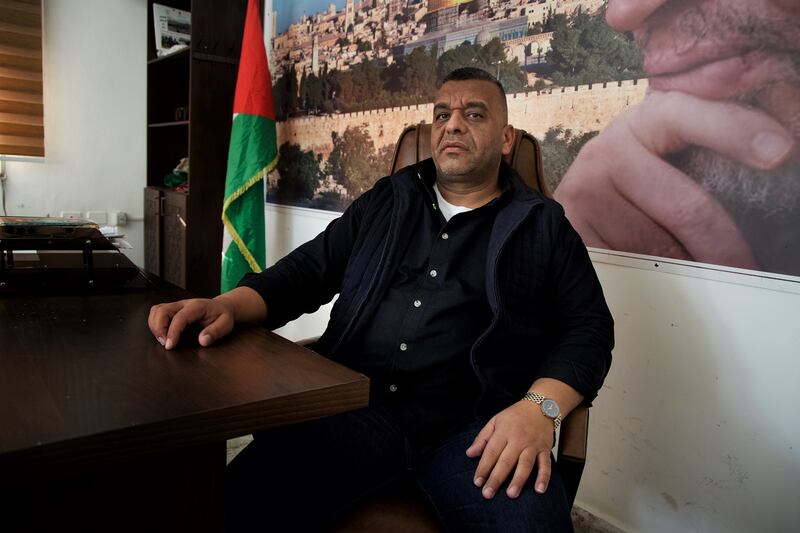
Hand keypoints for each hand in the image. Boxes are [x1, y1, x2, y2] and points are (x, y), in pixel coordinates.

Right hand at [148, 297, 235, 349]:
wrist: (223, 306)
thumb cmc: (223, 316)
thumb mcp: (226, 324)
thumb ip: (215, 332)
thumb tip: (203, 341)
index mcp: (197, 306)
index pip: (179, 317)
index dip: (172, 332)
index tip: (170, 346)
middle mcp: (184, 303)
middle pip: (162, 310)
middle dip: (159, 328)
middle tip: (165, 344)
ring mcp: (177, 305)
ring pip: (156, 310)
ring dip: (155, 326)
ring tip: (163, 340)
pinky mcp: (173, 309)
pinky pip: (157, 312)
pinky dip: (155, 323)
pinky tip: (163, 334)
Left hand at [466, 401, 554, 499]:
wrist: (540, 406)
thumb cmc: (515, 416)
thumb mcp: (495, 421)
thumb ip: (482, 438)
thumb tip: (469, 453)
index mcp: (503, 432)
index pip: (491, 452)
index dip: (483, 468)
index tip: (477, 482)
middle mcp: (518, 439)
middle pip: (506, 461)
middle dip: (496, 478)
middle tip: (488, 494)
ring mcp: (533, 445)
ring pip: (525, 464)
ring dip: (518, 480)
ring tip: (511, 494)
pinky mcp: (545, 449)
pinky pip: (546, 465)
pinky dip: (544, 477)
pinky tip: (539, 489)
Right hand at [554, 91, 794, 268]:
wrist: (581, 192)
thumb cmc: (643, 172)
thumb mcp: (671, 149)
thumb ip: (711, 146)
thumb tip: (776, 158)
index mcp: (643, 120)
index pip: (690, 116)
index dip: (735, 131)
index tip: (780, 151)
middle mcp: (607, 151)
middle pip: (684, 208)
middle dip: (725, 246)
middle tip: (750, 269)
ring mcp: (583, 192)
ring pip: (656, 249)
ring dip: (688, 271)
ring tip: (702, 278)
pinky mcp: (571, 229)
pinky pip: (626, 267)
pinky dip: (652, 282)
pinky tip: (666, 282)